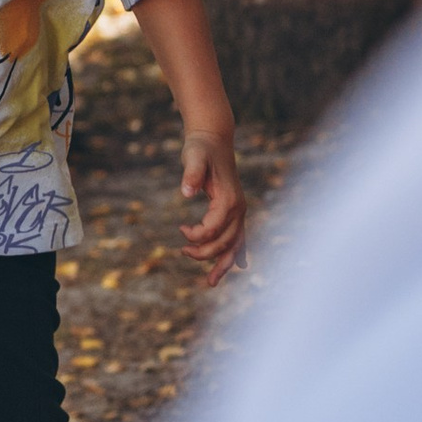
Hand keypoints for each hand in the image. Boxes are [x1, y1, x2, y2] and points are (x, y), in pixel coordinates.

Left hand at [177, 124, 245, 282]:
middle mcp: (239, 209)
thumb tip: (185, 192)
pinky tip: (240, 266)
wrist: (213, 138)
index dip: (196, 236)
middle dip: (204, 254)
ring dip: (224, 264)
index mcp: (229, 200)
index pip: (214, 230)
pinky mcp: (234, 210)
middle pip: (225, 243)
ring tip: (212, 283)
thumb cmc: (201, 148)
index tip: (180, 229)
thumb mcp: (193, 156)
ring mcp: (239, 210)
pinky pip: (239, 236)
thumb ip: (190, 173)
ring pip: (235, 245)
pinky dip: (238, 252)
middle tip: (182, 252)